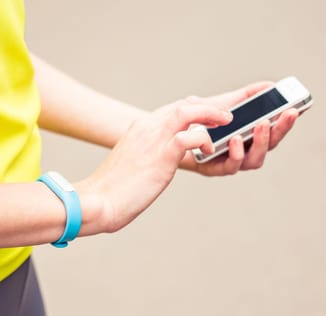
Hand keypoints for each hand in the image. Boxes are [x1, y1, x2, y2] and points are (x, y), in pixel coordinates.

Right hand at [77, 99, 232, 232]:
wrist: (99, 201)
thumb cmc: (113, 188)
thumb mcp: (131, 163)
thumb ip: (146, 154)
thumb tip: (154, 162)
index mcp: (139, 128)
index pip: (172, 108)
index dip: (194, 108)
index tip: (207, 115)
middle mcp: (147, 127)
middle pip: (183, 104)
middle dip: (208, 108)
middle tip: (224, 117)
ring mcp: (154, 139)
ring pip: (188, 111)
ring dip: (211, 114)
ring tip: (226, 123)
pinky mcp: (161, 156)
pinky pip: (189, 136)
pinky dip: (203, 139)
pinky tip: (207, 150)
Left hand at [178, 82, 299, 175]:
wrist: (167, 132)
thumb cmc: (195, 120)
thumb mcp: (220, 103)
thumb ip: (244, 96)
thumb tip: (269, 86)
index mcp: (248, 136)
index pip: (274, 131)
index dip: (287, 122)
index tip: (297, 108)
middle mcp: (242, 151)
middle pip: (269, 146)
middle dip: (281, 130)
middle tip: (287, 114)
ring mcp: (228, 162)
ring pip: (254, 160)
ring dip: (261, 142)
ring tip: (261, 125)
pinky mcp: (212, 169)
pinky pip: (229, 167)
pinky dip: (236, 154)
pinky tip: (236, 139)